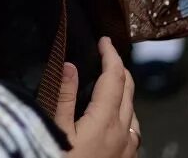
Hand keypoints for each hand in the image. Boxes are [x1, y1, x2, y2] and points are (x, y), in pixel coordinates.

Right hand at [57, 38, 139, 157]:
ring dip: (124, 91)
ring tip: (110, 82)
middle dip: (120, 69)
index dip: (110, 56)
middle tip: (107, 55)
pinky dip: (125, 114)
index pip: (114, 78)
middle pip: (128, 92)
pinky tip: (115, 118)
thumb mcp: (54, 129)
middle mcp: (123, 134)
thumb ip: (63, 96)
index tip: (104, 41)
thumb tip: (70, 65)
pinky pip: (132, 131)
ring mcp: (126, 150)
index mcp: (105, 121)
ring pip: (133, 112)